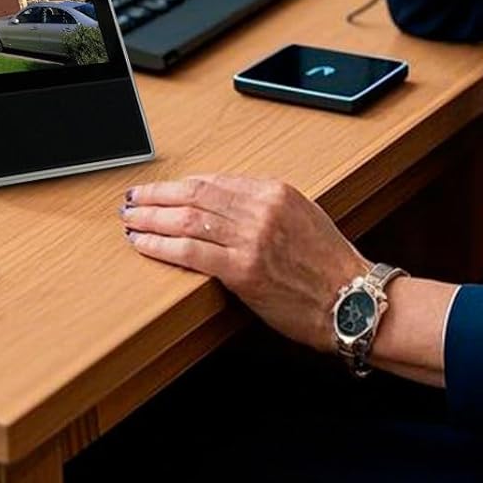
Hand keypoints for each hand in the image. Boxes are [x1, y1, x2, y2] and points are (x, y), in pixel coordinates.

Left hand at [120, 174, 364, 351]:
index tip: (162, 190)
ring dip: (152, 218)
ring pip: (188, 219)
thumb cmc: (329, 265)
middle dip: (158, 196)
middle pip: (196, 194)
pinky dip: (162, 246)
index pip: (216, 181)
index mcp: (276, 190)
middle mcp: (262, 208)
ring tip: (131, 220)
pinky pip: (191, 252)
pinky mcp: (243, 270)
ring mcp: (252, 238)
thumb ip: (264, 207)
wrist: (352, 301)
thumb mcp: (302, 217)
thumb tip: (223, 207)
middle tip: (134, 199)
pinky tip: (144, 244)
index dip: (181, 185)